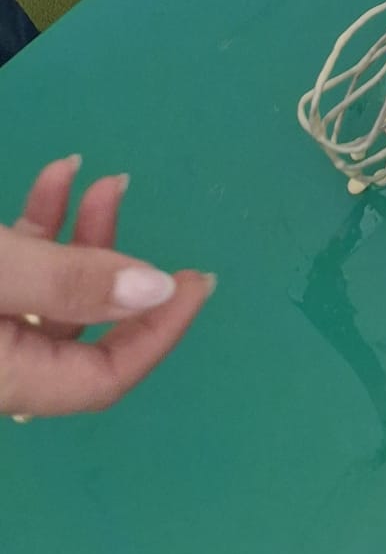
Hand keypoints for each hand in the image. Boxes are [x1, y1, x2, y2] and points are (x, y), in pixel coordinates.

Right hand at [1, 157, 212, 418]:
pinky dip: (43, 223)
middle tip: (165, 231)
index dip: (160, 332)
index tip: (199, 283)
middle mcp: (1, 363)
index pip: (104, 378)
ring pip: (51, 289)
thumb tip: (156, 292)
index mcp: (10, 379)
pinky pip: (18, 268)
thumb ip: (69, 282)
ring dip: (84, 232)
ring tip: (108, 179)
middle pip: (81, 325)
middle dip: (118, 261)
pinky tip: (60, 174)